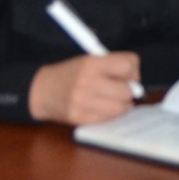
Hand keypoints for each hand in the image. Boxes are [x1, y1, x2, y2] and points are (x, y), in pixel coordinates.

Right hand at [28, 53, 142, 124]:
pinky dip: (110, 115)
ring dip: (121, 105)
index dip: (131, 71)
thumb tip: (136, 83)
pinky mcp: (80, 118)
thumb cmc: (70, 74)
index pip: (128, 65)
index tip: (126, 75)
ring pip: (121, 108)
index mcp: (92, 63)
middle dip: (127, 91)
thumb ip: (114, 67)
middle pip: (127, 90)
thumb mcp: (90, 60)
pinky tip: (103, 108)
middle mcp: (87, 82)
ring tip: (113, 100)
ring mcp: (83, 102)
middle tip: (119, 90)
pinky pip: (108, 119)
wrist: (42, 90)